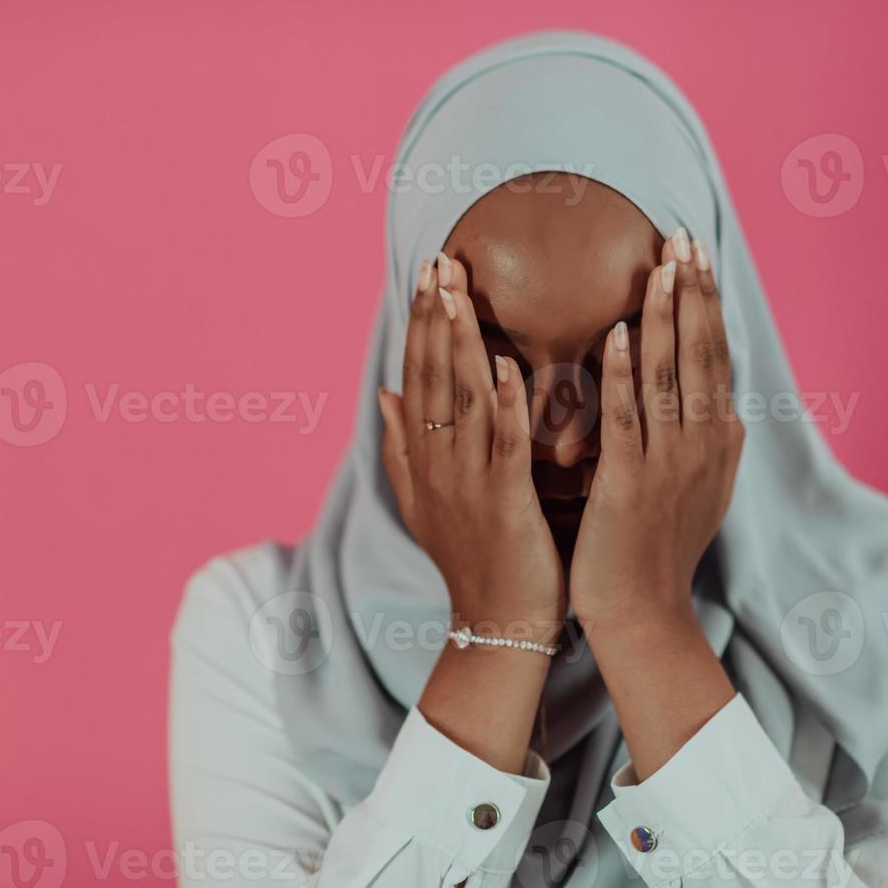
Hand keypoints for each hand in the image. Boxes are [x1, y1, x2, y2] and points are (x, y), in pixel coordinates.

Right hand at [378, 252, 565, 642]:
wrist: (496, 625)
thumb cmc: (472, 560)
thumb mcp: (424, 501)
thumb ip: (403, 445)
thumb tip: (383, 393)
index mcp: (423, 459)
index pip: (417, 377)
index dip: (420, 325)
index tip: (425, 276)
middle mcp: (438, 465)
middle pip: (432, 378)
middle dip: (434, 318)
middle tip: (439, 262)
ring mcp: (467, 484)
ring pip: (459, 401)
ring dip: (459, 344)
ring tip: (458, 292)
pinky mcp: (503, 504)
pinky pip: (501, 446)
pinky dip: (500, 405)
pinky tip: (501, 364)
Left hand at [570, 233, 744, 629]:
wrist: (644, 615)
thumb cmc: (659, 552)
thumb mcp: (702, 493)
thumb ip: (712, 447)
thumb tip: (731, 413)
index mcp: (717, 443)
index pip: (715, 358)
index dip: (707, 305)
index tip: (698, 256)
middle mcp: (702, 446)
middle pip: (701, 355)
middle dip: (694, 293)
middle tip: (686, 237)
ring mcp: (669, 464)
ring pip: (670, 376)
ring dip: (665, 317)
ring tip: (662, 267)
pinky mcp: (629, 483)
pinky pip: (628, 417)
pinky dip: (624, 372)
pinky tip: (616, 333)